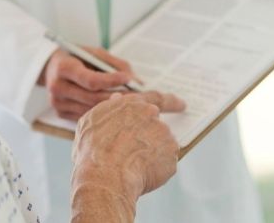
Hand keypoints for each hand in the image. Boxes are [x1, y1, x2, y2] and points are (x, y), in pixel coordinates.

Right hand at [39, 47, 135, 120]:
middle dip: (117, 97)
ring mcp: (57, 103)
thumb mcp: (93, 53)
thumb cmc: (77, 58)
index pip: (91, 80)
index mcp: (63, 68)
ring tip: (130, 102)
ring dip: (112, 107)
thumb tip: (137, 81)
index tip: (129, 79)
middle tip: (138, 95)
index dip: (111, 81)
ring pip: (91, 110)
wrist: (50, 68)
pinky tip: (114, 108)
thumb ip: (114, 64)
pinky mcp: (60, 114)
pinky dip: (101, 113)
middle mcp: (57, 87)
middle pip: (93, 98)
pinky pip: (86, 116)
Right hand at [70, 92, 184, 221]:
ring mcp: (164, 135)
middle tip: (140, 151)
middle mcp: (152, 115)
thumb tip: (117, 98)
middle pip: (156, 126)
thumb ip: (108, 108)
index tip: (181, 105)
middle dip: (151, 138)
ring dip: (151, 155)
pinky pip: (164, 164)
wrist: (105, 175)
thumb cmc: (93, 150)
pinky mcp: (171, 155)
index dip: (170, 102)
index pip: (156, 98)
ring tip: (130, 167)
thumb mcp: (92, 121)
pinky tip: (140, 175)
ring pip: (161, 146)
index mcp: (133, 105)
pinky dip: (156, 170)